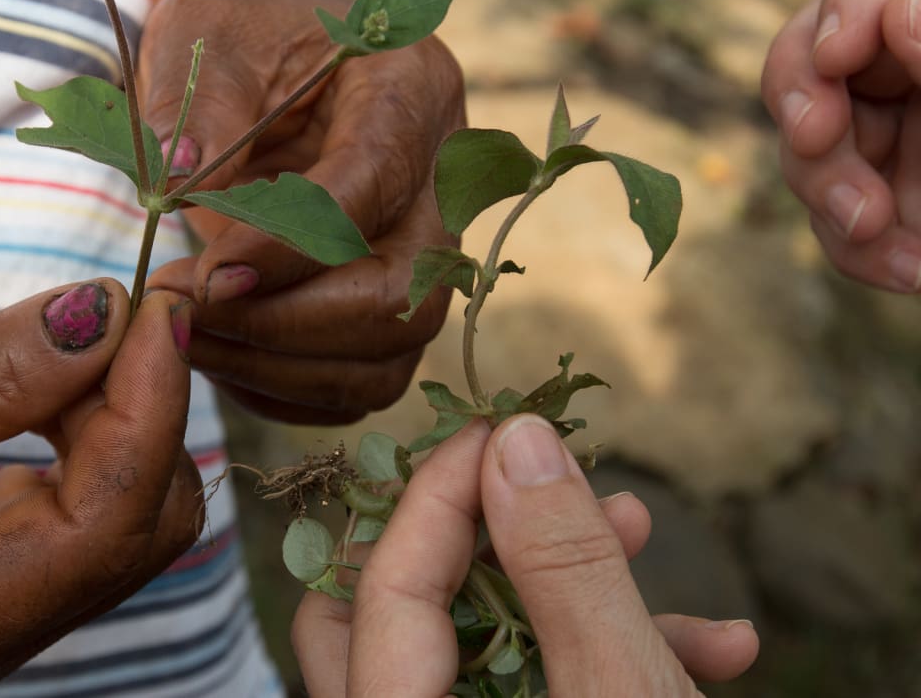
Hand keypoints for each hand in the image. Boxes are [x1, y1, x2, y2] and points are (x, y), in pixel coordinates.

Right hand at [0, 282, 199, 696]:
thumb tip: (103, 315)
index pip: (101, 525)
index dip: (149, 407)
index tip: (157, 307)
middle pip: (136, 525)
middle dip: (147, 410)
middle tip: (127, 306)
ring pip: (129, 511)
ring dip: (128, 413)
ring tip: (89, 332)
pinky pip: (90, 495)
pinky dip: (97, 425)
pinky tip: (68, 371)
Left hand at [142, 0, 464, 422]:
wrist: (263, 64)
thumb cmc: (235, 36)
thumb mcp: (201, 34)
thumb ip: (194, 105)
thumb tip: (186, 186)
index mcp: (410, 86)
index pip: (371, 187)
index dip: (288, 247)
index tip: (203, 275)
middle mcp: (444, 176)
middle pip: (404, 293)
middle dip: (286, 322)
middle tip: (186, 312)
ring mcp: (430, 248)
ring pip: (390, 354)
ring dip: (280, 366)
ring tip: (187, 337)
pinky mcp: (399, 301)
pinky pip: (362, 381)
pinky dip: (288, 388)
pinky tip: (219, 354)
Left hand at [292, 417, 758, 695]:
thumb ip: (562, 569)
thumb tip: (517, 443)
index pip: (383, 583)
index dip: (444, 489)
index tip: (512, 424)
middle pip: (386, 611)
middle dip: (485, 537)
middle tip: (556, 489)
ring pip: (464, 652)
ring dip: (556, 592)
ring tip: (653, 545)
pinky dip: (588, 660)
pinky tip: (701, 650)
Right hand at [762, 0, 920, 291]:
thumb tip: (898, 18)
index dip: (839, 16)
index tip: (841, 55)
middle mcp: (895, 69)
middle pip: (805, 82)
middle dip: (813, 129)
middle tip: (835, 155)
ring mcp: (888, 140)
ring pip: (809, 165)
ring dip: (833, 204)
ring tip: (881, 237)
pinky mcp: (890, 206)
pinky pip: (843, 231)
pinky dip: (864, 255)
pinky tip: (910, 270)